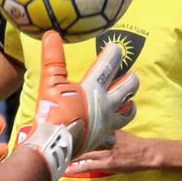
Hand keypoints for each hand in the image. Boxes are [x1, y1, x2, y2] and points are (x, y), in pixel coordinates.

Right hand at [20, 31, 137, 180]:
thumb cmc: (51, 112)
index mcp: (94, 89)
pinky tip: (110, 131)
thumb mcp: (50, 82)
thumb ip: (53, 58)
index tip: (116, 47)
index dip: (113, 53)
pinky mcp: (101, 139)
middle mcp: (105, 106)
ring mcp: (106, 124)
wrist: (52, 146)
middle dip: (131, 79)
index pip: (108, 65)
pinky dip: (112, 132)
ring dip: (130, 106)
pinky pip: (112, 135)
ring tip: (130, 102)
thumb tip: (52, 34)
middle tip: (131, 74)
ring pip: (127, 114)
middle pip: (128, 88)